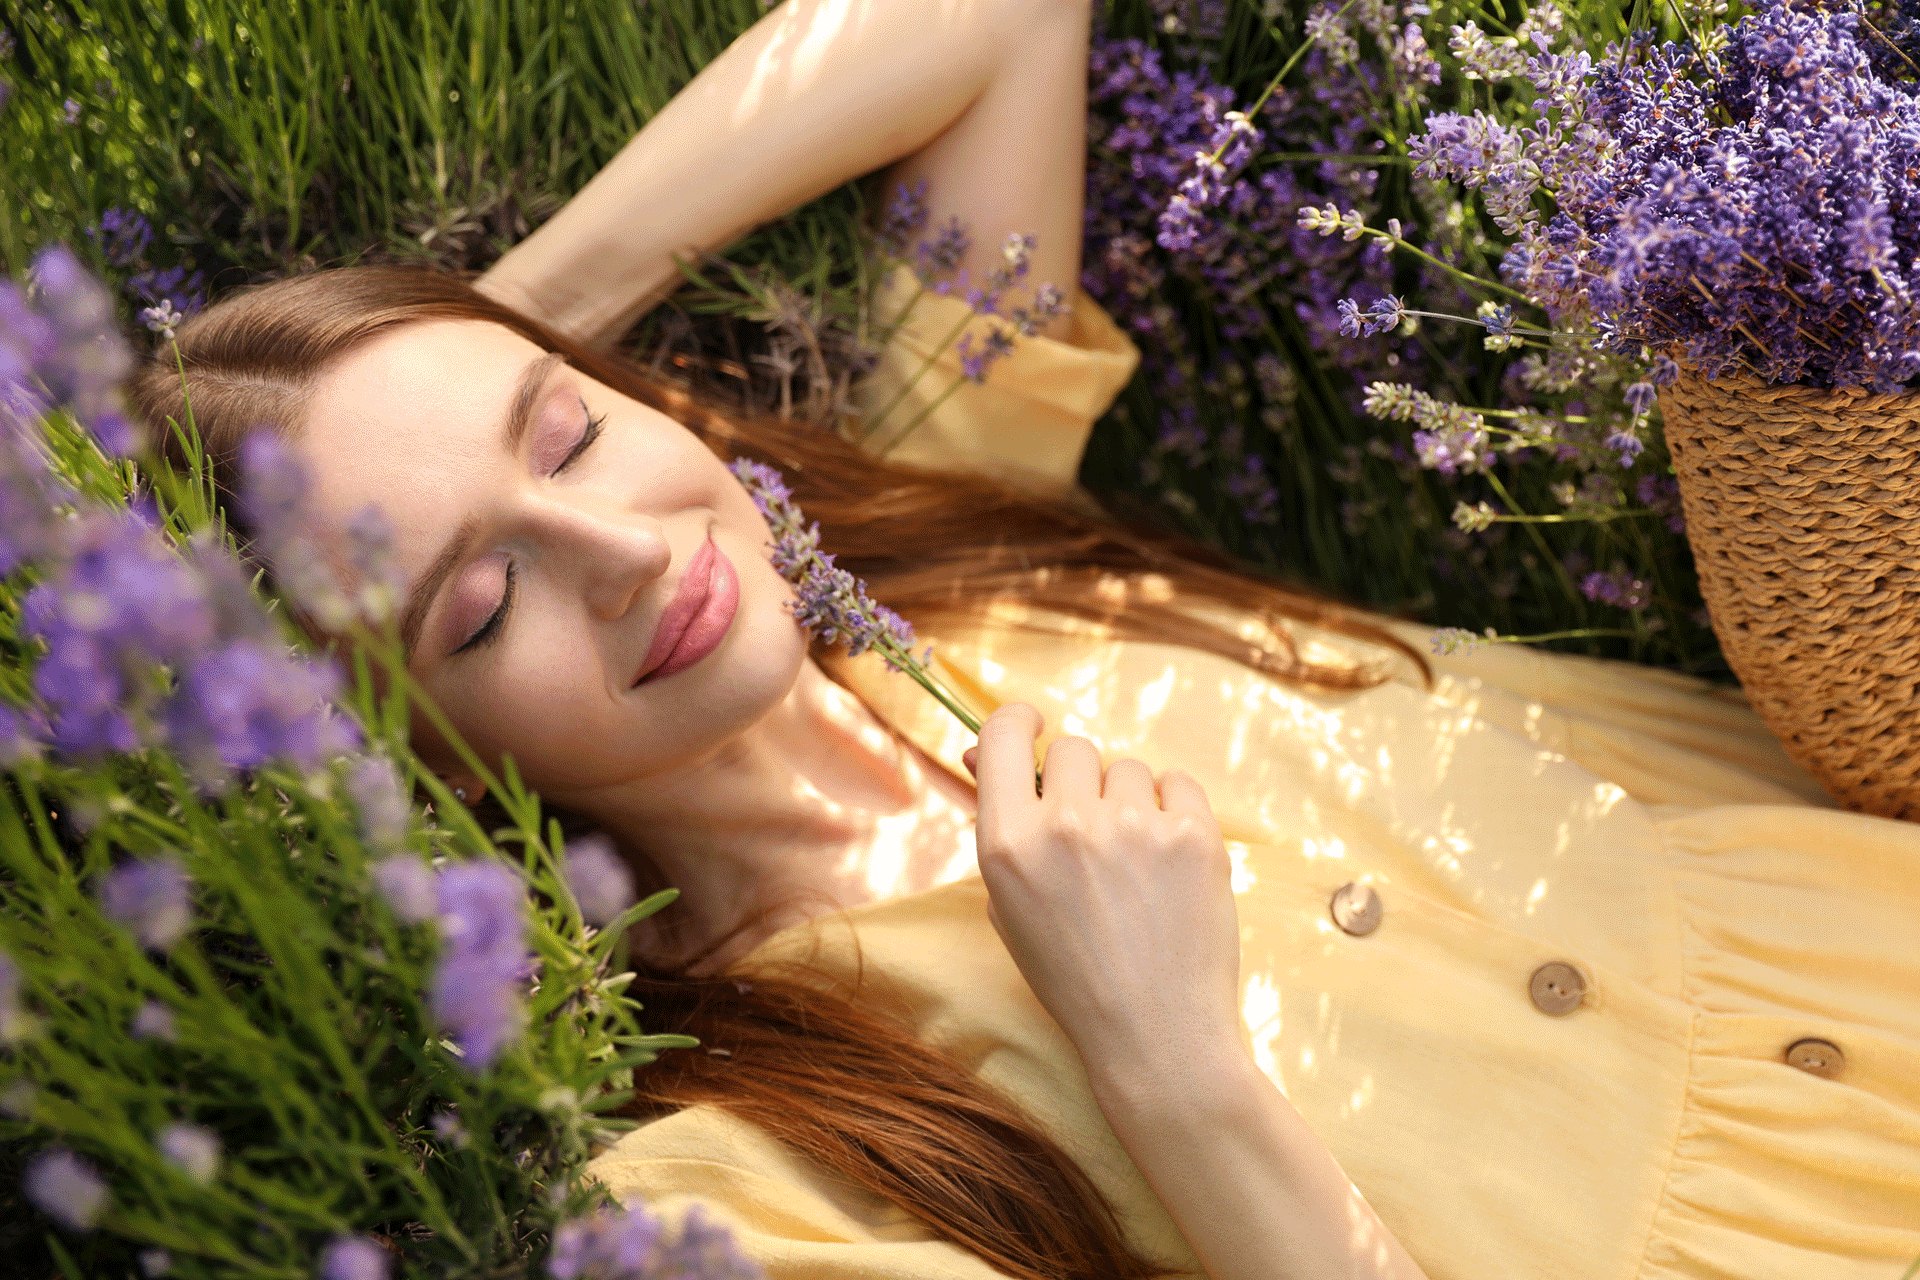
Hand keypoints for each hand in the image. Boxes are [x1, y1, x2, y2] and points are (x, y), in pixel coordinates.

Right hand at [960, 702, 1242, 1087]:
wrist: (1157, 1036)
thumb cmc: (1075, 978)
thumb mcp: (1009, 908)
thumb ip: (1002, 829)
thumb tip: (988, 752)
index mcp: (1008, 844)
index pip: (1005, 735)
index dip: (1019, 723)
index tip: (1034, 728)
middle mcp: (1067, 825)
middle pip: (1075, 749)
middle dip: (1082, 782)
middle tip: (1094, 837)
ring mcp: (1135, 827)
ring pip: (1129, 769)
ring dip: (1130, 802)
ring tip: (1136, 867)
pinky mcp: (1195, 835)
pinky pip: (1178, 784)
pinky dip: (1174, 811)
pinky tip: (1169, 863)